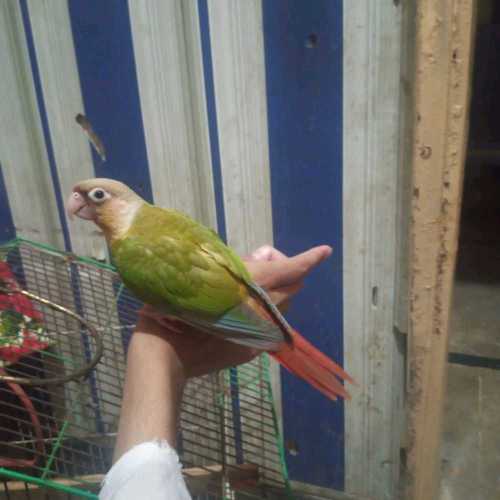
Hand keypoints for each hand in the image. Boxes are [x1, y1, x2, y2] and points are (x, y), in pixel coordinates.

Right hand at [135, 245, 331, 378]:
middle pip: (291, 287)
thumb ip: (238, 267)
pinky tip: (236, 312)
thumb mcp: (202, 277)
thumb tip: (262, 260)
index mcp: (252, 289)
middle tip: (255, 266)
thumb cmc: (174, 310)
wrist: (164, 357)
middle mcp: (264, 312)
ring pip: (281, 308)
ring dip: (272, 294)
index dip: (309, 259)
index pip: (290, 271)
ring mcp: (260, 335)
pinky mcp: (251, 351)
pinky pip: (267, 326)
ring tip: (243, 289)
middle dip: (282, 273)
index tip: (324, 251)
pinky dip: (260, 313)